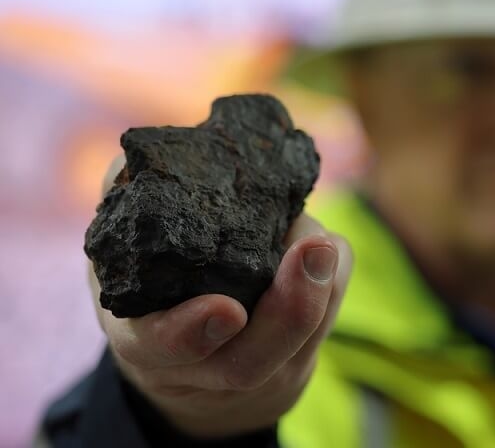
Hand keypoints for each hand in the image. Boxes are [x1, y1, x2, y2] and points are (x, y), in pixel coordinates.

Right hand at [89, 156, 352, 437]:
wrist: (190, 353)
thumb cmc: (152, 279)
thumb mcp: (124, 244)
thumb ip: (128, 197)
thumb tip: (148, 157)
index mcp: (144, 341)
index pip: (160, 349)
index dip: (190, 332)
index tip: (227, 310)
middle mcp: (202, 370)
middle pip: (251, 362)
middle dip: (290, 307)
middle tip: (314, 247)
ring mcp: (256, 374)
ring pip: (301, 342)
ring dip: (320, 284)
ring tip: (316, 237)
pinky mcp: (297, 362)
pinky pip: (329, 320)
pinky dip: (332, 279)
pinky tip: (323, 248)